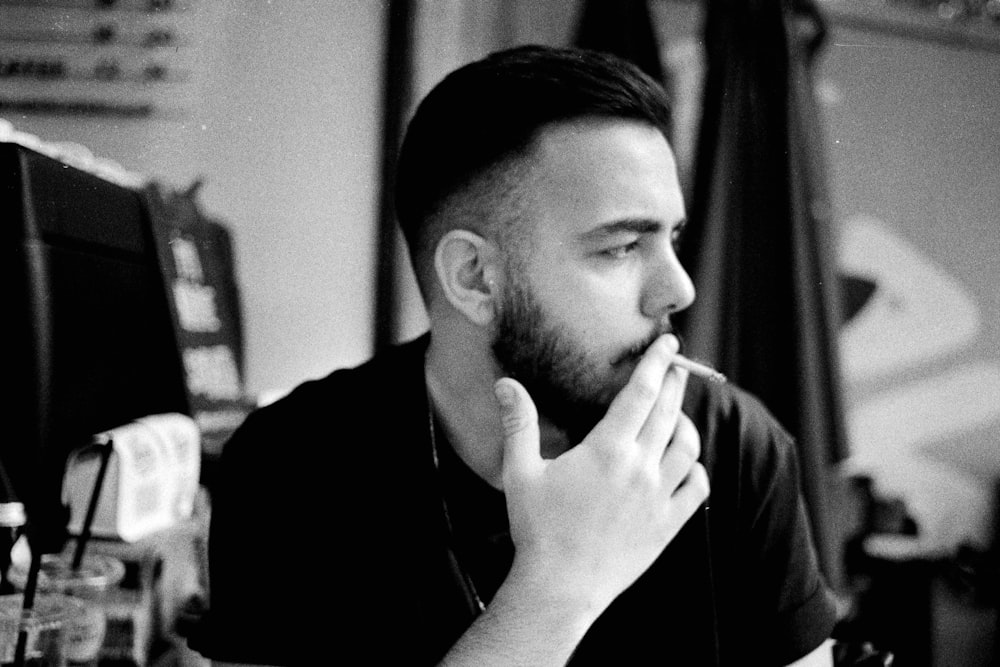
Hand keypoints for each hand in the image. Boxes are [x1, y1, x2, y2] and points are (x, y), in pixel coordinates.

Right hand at [494, 334, 709, 615]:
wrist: (560, 587)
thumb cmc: (537, 529)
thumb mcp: (520, 472)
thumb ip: (518, 423)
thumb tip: (506, 383)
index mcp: (607, 450)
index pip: (641, 393)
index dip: (657, 363)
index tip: (668, 343)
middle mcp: (640, 468)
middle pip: (668, 412)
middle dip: (675, 382)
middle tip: (677, 364)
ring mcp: (659, 497)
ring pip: (689, 446)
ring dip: (686, 422)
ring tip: (678, 412)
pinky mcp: (668, 524)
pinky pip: (697, 487)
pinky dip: (697, 467)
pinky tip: (687, 462)